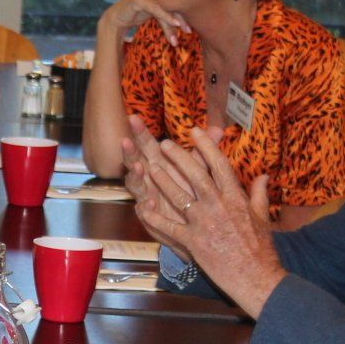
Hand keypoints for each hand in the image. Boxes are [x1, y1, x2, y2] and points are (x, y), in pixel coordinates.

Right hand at [99, 0, 188, 45]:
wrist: (116, 18)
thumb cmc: (137, 14)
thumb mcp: (156, 15)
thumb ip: (168, 16)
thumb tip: (187, 27)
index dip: (184, 13)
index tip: (190, 29)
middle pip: (171, 3)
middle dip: (181, 19)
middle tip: (189, 32)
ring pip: (164, 8)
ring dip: (171, 24)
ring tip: (176, 38)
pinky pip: (155, 8)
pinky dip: (165, 17)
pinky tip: (174, 24)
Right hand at [122, 118, 194, 261]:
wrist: (198, 227)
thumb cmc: (194, 194)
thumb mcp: (200, 170)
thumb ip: (205, 152)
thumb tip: (218, 130)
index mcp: (160, 163)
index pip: (148, 144)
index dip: (140, 132)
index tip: (133, 116)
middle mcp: (150, 178)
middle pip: (135, 161)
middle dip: (130, 151)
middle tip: (126, 140)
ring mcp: (148, 197)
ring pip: (136, 186)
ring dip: (135, 177)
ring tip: (138, 169)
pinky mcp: (150, 218)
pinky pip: (144, 213)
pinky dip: (146, 208)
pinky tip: (149, 204)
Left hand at [135, 128, 285, 316]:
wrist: (256, 277)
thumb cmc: (260, 248)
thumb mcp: (262, 217)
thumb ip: (259, 194)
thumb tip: (263, 176)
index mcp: (235, 198)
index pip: (219, 165)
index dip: (206, 146)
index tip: (195, 132)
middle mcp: (218, 206)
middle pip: (195, 175)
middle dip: (179, 157)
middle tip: (165, 143)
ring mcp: (204, 223)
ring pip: (179, 196)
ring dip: (163, 181)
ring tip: (150, 167)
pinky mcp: (193, 242)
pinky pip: (170, 227)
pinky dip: (156, 218)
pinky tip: (144, 207)